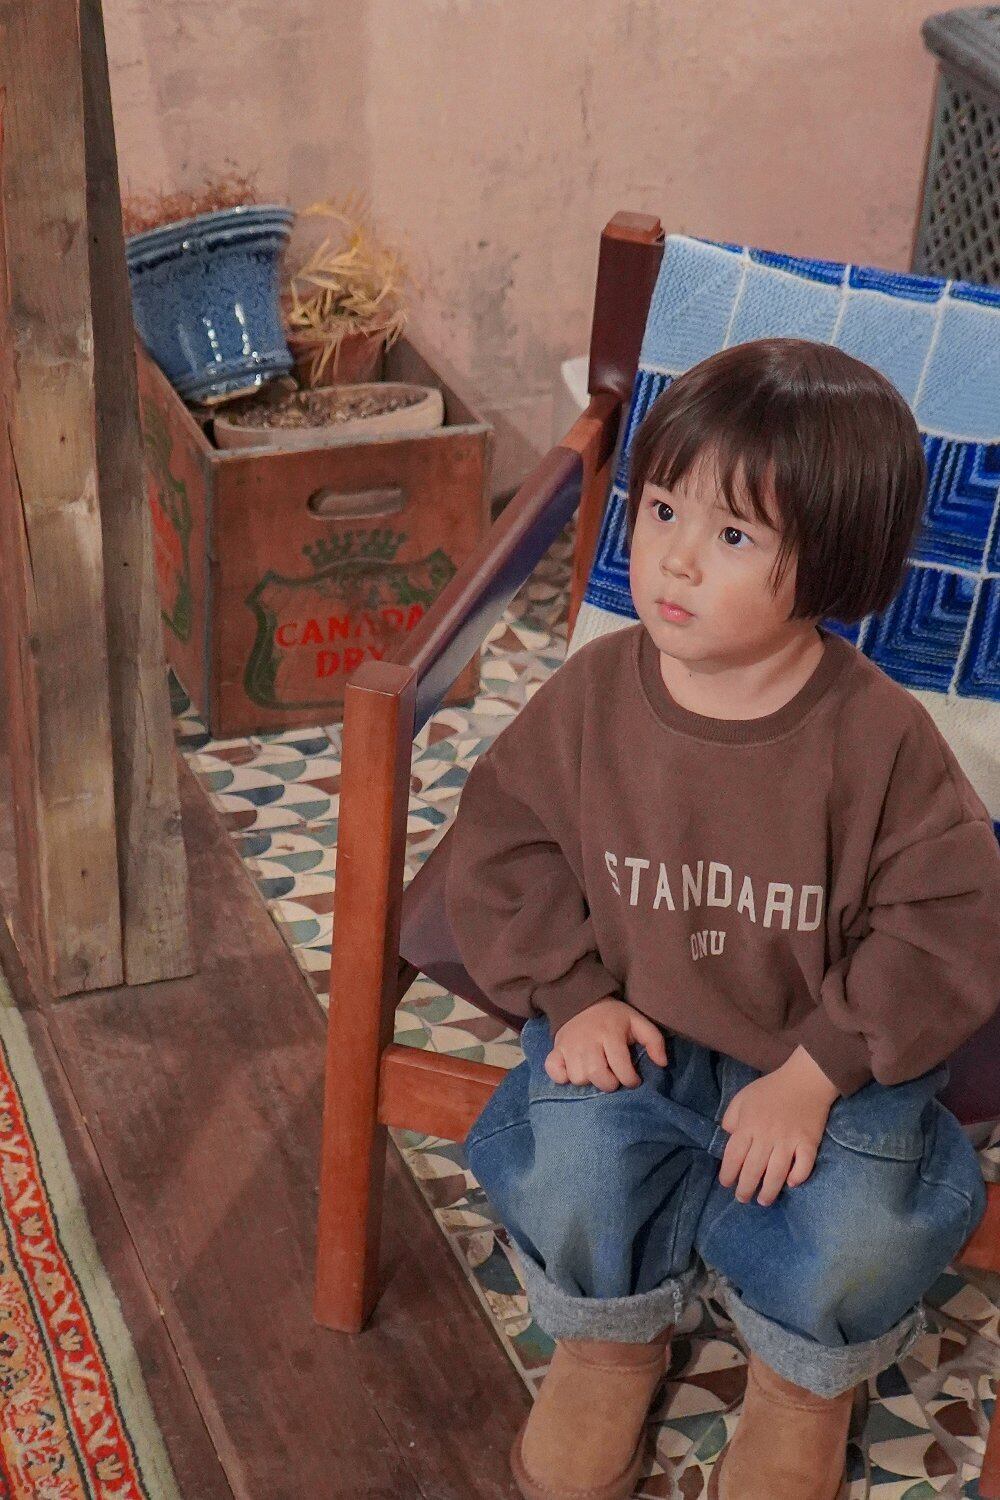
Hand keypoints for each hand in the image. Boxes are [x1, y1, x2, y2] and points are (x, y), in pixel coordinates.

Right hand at [545, 999, 668, 1090]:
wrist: (583, 1000)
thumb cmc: (614, 1017)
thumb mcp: (638, 1022)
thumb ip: (654, 1041)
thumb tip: (662, 1064)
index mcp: (610, 1034)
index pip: (622, 1068)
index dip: (631, 1080)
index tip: (634, 1079)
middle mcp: (589, 1041)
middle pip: (597, 1075)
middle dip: (609, 1084)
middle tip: (614, 1078)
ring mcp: (570, 1045)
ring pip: (577, 1077)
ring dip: (588, 1080)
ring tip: (596, 1072)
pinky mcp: (556, 1049)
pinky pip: (554, 1070)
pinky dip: (562, 1076)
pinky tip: (572, 1071)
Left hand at [718, 1046, 838, 1205]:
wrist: (805, 1079)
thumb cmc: (770, 1089)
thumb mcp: (742, 1098)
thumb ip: (731, 1118)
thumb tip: (728, 1138)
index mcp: (748, 1125)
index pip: (734, 1156)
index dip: (728, 1174)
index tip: (726, 1184)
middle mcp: (766, 1137)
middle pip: (753, 1170)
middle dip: (745, 1189)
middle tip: (743, 1199)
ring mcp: (789, 1141)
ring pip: (776, 1174)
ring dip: (768, 1191)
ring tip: (763, 1201)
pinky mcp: (809, 1143)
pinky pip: (804, 1166)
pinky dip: (798, 1177)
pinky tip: (791, 1184)